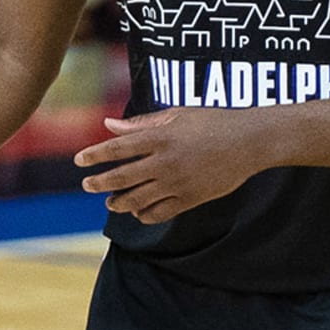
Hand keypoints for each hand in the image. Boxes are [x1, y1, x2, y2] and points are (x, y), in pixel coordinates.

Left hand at [74, 108, 268, 223]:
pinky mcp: (191, 198)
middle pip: (122, 177)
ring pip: (137, 200)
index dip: (96, 155)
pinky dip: (144, 214)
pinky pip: (159, 213)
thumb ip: (143, 123)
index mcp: (162, 137)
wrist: (250, 141)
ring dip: (119, 202)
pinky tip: (138, 211)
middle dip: (100, 182)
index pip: (118, 148)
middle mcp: (166, 162)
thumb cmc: (214, 121)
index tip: (79, 161)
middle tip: (87, 185)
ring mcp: (178, 183)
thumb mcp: (179, 115)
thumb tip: (109, 125)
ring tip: (111, 202)